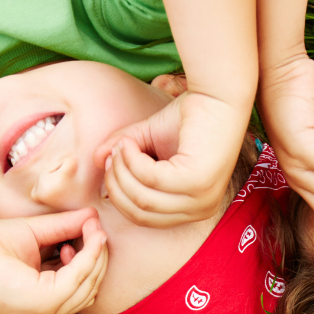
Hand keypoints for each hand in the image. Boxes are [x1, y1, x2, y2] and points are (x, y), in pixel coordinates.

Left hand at [0, 209, 107, 313]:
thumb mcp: (37, 235)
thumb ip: (65, 229)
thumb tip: (94, 217)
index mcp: (41, 308)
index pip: (81, 289)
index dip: (92, 260)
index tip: (91, 231)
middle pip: (90, 289)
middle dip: (99, 257)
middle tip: (96, 228)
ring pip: (88, 285)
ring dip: (95, 254)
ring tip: (91, 228)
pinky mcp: (41, 304)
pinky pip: (78, 278)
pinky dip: (88, 255)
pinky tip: (86, 236)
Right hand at [93, 90, 248, 227]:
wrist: (217, 96)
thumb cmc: (188, 117)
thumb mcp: (147, 140)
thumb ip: (123, 152)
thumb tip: (96, 160)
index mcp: (192, 209)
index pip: (143, 218)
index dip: (119, 194)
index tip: (110, 162)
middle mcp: (200, 210)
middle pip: (140, 213)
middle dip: (117, 183)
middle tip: (113, 153)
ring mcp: (201, 199)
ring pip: (143, 199)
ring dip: (123, 169)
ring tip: (123, 144)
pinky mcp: (198, 182)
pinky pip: (151, 179)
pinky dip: (134, 160)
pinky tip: (132, 142)